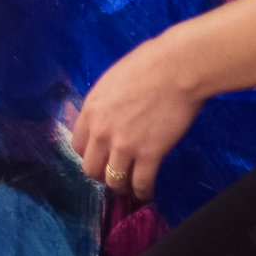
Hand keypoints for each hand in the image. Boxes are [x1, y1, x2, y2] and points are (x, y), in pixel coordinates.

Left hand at [67, 33, 204, 201]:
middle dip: (102, 174)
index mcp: (91, 110)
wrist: (178, 68)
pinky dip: (143, 192)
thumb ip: (105, 103)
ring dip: (122, 186)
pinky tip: (147, 191)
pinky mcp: (150, 155)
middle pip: (91, 168)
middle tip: (115, 173)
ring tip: (131, 186)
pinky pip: (141, 184)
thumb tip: (110, 113)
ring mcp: (125, 146)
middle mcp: (102, 132)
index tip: (101, 156)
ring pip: (113, 181)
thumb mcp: (112, 80)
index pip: (78, 146)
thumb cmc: (150, 63)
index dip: (90, 154)